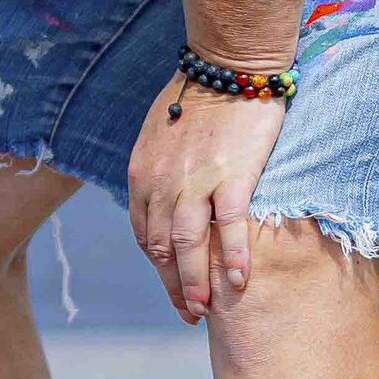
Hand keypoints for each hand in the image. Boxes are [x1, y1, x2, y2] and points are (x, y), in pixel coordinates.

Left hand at [126, 78, 288, 322]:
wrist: (228, 65)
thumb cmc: (199, 93)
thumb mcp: (160, 132)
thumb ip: (158, 167)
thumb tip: (162, 193)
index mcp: (141, 173)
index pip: (143, 233)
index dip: (156, 265)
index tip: (170, 286)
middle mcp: (160, 183)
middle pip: (160, 248)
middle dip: (172, 285)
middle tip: (188, 313)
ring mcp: (195, 183)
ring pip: (187, 247)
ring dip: (194, 285)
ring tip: (206, 312)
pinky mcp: (231, 178)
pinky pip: (228, 229)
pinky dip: (230, 260)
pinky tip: (237, 283)